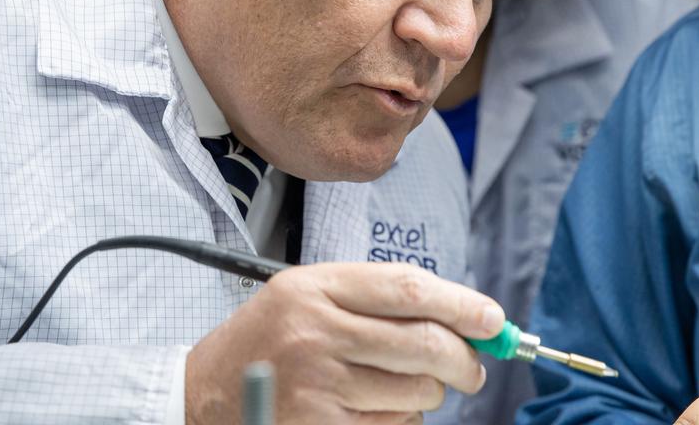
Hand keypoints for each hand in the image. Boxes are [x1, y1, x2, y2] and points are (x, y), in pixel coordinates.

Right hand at [185, 262, 504, 423]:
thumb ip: (377, 298)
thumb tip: (463, 319)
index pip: (408, 289)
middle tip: (472, 369)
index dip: (462, 305)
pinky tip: (378, 410)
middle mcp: (316, 332)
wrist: (205, 393)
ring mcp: (318, 384)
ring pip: (416, 392)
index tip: (493, 320)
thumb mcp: (309, 295)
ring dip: (429, 395)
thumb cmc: (269, 340)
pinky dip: (402, 422)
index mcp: (316, 287)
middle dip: (463, 360)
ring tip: (407, 388)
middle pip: (422, 344)